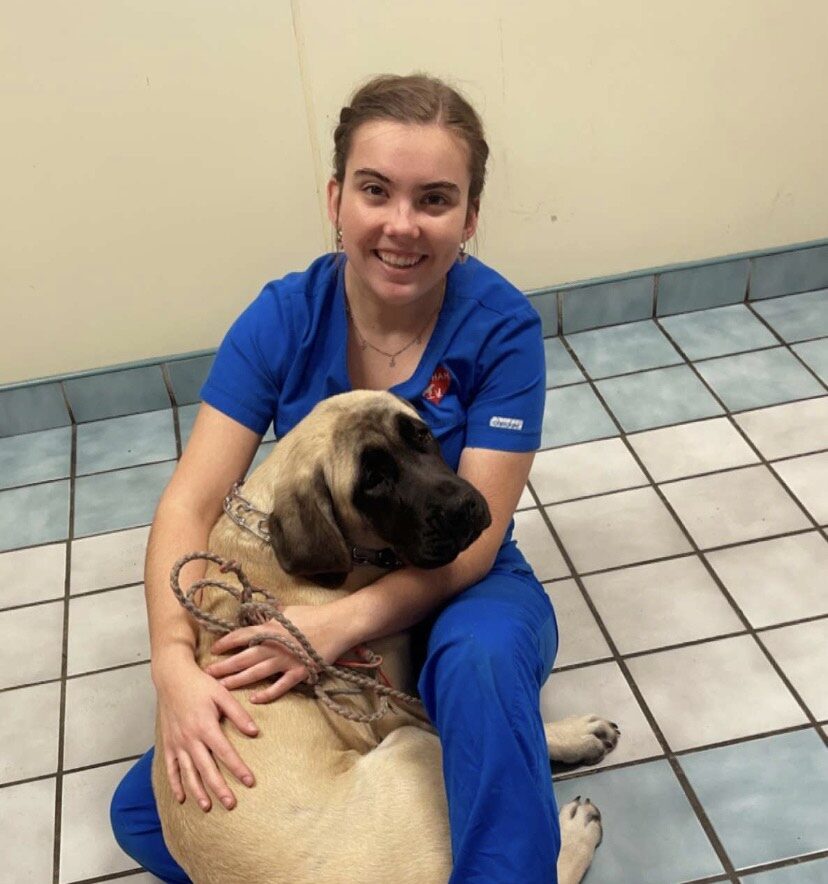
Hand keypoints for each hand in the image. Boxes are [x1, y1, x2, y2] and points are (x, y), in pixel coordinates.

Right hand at [154, 654, 258, 812]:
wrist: (172, 678)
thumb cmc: (200, 685)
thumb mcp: (222, 694)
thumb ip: (238, 714)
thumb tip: (255, 732)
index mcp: (206, 726)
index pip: (225, 753)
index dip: (238, 769)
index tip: (249, 782)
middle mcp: (190, 739)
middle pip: (206, 769)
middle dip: (219, 788)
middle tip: (231, 804)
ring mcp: (177, 743)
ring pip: (188, 773)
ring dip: (198, 792)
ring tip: (208, 807)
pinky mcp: (168, 744)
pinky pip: (170, 769)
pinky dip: (175, 784)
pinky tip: (182, 798)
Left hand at [204, 605, 353, 703]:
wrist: (339, 625)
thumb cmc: (315, 615)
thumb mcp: (289, 611)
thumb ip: (272, 616)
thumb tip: (261, 616)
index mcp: (271, 628)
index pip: (242, 635)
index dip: (226, 643)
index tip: (214, 650)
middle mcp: (274, 646)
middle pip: (243, 657)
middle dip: (224, 666)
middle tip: (207, 674)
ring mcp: (286, 661)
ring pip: (256, 673)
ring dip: (237, 680)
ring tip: (222, 687)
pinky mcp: (299, 673)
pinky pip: (279, 686)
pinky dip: (266, 694)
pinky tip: (254, 699)